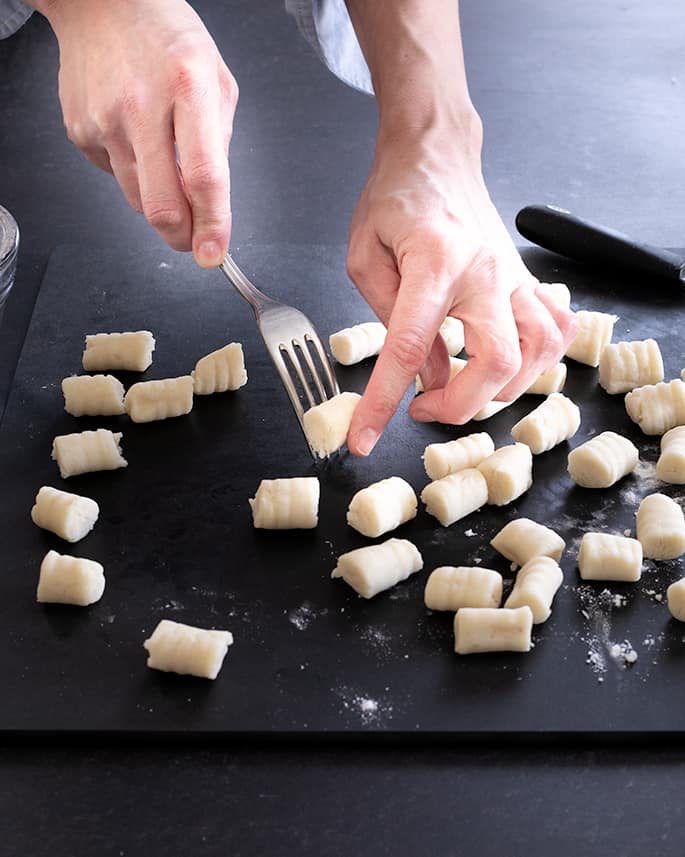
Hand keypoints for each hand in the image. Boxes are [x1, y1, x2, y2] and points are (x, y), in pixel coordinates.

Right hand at [38, 0, 236, 265]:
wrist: (100, 2)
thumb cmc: (168, 39)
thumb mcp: (216, 79)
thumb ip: (220, 143)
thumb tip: (213, 202)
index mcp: (188, 87)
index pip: (204, 177)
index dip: (212, 225)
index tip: (215, 253)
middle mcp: (142, 106)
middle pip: (162, 206)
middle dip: (184, 237)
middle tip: (196, 239)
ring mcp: (105, 121)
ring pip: (138, 200)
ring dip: (160, 203)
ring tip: (166, 164)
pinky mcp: (80, 132)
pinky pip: (115, 178)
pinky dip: (134, 174)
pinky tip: (136, 138)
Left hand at [345, 123, 577, 455]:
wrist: (435, 155)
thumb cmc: (395, 199)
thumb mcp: (365, 257)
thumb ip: (388, 319)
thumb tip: (423, 374)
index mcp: (434, 264)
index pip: (409, 350)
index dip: (383, 402)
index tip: (364, 438)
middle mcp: (486, 273)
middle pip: (497, 364)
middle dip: (459, 406)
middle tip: (423, 407)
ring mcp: (516, 277)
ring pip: (539, 355)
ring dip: (502, 391)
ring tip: (463, 390)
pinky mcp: (529, 280)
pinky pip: (556, 330)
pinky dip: (539, 362)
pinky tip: (506, 365)